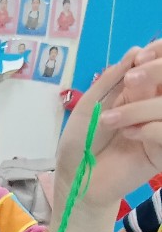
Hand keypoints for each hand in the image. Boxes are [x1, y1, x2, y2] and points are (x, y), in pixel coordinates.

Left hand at [57, 41, 161, 209]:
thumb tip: (136, 51)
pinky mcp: (161, 152)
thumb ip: (111, 79)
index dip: (158, 55)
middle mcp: (153, 107)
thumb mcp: (90, 105)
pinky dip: (150, 129)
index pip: (159, 67)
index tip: (141, 57)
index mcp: (140, 92)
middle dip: (155, 72)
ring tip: (109, 120)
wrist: (76, 180)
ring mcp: (159, 129)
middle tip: (131, 79)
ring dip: (140, 107)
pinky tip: (129, 136)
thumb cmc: (81, 142)